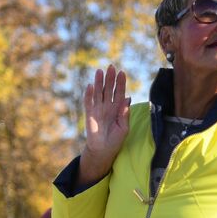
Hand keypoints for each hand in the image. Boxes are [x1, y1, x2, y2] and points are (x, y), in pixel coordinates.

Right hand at [78, 65, 130, 184]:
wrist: (103, 150)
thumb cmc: (115, 140)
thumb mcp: (124, 128)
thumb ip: (124, 114)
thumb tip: (128, 99)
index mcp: (118, 109)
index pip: (119, 93)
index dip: (121, 83)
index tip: (122, 73)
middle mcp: (108, 106)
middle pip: (109, 89)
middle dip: (110, 79)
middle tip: (111, 67)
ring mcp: (98, 109)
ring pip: (98, 93)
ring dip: (99, 82)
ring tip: (100, 71)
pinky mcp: (89, 114)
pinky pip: (88, 102)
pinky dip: (89, 94)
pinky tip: (90, 86)